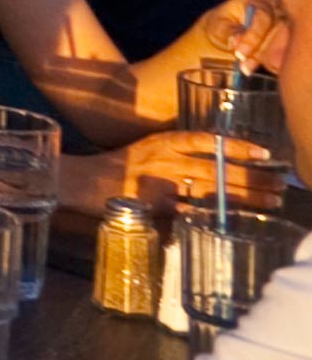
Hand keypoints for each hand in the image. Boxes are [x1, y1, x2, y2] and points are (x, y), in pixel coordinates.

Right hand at [121, 128, 293, 213]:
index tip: (263, 153)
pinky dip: (212, 214)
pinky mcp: (154, 204)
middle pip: (216, 168)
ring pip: (210, 190)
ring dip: (242, 197)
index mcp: (164, 142)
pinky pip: (190, 210)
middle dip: (250, 178)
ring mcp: (160, 182)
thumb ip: (178, 152)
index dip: (236, 146)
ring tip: (267, 202)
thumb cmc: (120, 165)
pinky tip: (232, 218)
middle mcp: (165, 159)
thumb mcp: (149, 148)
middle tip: (276, 186)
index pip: (207, 141)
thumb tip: (216, 158)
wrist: (83, 180)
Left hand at [191, 0, 284, 67]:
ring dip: (264, 58)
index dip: (252, 38)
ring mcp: (284, 21)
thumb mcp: (218, 26)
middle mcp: (275, 7)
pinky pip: (285, 51)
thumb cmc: (221, 25)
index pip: (262, 17)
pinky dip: (272, 61)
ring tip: (246, 68)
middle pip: (276, 31)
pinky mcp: (287, 35)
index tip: (239, 54)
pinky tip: (256, 66)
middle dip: (259, 51)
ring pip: (282, 43)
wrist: (226, 32)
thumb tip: (237, 40)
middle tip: (243, 66)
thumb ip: (229, 31)